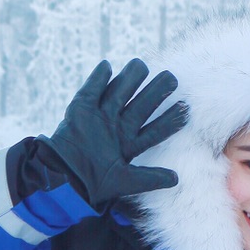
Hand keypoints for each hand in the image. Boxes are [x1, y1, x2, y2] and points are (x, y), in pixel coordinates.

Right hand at [43, 60, 187, 209]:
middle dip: (157, 92)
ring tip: (142, 65)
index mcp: (130, 144)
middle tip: (171, 78)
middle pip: (142, 105)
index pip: (156, 129)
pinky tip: (107, 66)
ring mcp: (101, 117)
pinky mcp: (81, 111)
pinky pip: (91, 90)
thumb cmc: (94, 184)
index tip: (186, 108)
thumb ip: (149, 178)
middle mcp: (118, 127)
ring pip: (120, 93)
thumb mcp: (125, 182)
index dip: (170, 119)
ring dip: (130, 79)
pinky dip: (98, 78)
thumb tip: (176, 179)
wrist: (63, 180)